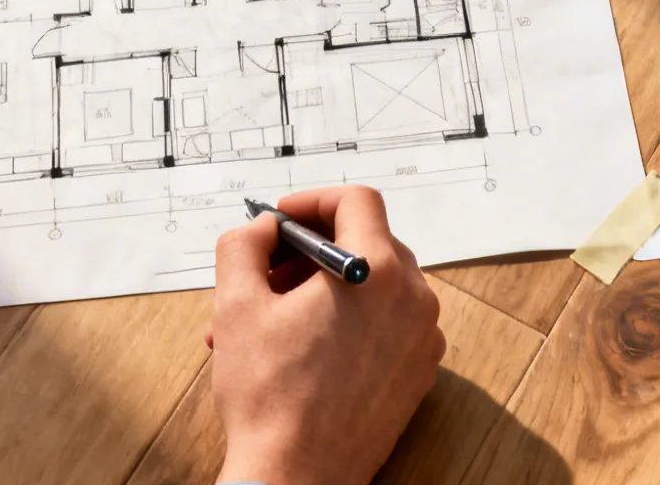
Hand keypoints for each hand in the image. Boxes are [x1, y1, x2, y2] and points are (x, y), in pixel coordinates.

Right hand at [210, 186, 444, 484]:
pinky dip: (349, 322)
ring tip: (272, 322)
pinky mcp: (418, 372)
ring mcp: (423, 339)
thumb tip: (263, 228)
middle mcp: (414, 300)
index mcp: (377, 271)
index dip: (312, 201)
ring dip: (324, 291)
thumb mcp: (236, 304)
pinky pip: (388, 325)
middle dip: (311, 252)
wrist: (295, 477)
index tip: (282, 219)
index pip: (357, 201)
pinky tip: (304, 349)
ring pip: (375, 287)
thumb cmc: (269, 397)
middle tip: (268, 274)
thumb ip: (245, 244)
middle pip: (367, 242)